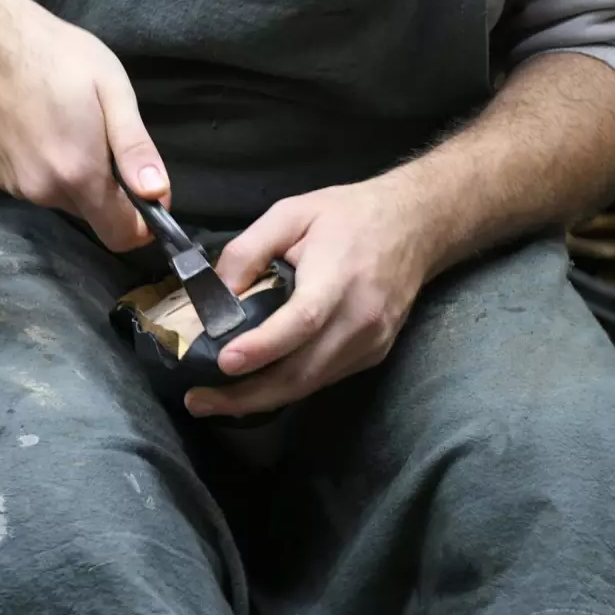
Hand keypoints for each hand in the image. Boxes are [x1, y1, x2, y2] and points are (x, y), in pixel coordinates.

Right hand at [0, 0, 168, 250]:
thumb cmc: (60, 57)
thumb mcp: (113, 93)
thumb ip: (135, 149)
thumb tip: (158, 194)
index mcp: (78, 175)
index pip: (120, 236)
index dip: (143, 222)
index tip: (149, 191)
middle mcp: (45, 192)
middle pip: (96, 216)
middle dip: (112, 192)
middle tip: (107, 139)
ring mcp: (19, 187)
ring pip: (69, 201)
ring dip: (82, 179)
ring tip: (75, 128)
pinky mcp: (2, 177)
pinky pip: (43, 188)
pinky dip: (55, 171)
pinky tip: (48, 131)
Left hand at [186, 173, 432, 417]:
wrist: (416, 225)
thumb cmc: (349, 215)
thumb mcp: (291, 212)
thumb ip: (249, 249)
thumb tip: (216, 294)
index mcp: (339, 277)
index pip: (302, 320)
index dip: (263, 346)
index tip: (224, 362)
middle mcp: (360, 318)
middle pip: (302, 371)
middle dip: (247, 395)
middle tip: (198, 401)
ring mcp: (371, 342)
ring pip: (310, 384)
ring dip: (261, 399)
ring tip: (214, 401)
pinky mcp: (373, 354)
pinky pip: (323, 379)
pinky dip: (287, 388)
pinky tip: (255, 387)